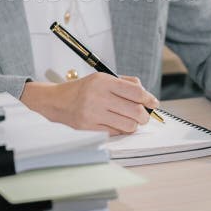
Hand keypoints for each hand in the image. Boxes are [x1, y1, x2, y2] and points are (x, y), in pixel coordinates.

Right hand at [20, 73, 158, 134]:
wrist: (57, 101)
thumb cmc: (82, 90)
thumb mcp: (101, 78)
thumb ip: (124, 83)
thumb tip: (145, 93)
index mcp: (103, 81)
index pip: (135, 91)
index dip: (148, 98)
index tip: (153, 102)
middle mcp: (98, 96)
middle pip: (135, 110)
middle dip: (144, 115)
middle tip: (143, 116)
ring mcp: (93, 113)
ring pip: (128, 125)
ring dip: (134, 124)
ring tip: (131, 121)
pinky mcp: (89, 128)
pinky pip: (116, 133)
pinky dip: (121, 130)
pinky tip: (118, 124)